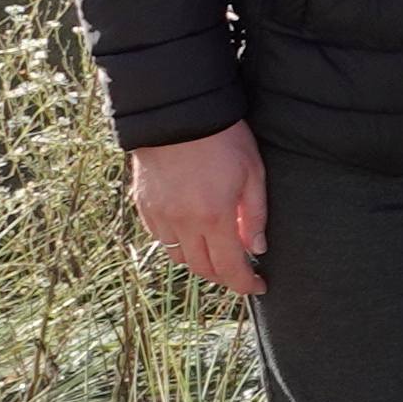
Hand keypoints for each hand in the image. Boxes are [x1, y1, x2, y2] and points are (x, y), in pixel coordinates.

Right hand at [130, 120, 268, 297]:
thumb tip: (257, 248)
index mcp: (214, 217)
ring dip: (199, 263)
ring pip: (178, 256)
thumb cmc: (223, 139)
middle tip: (240, 273)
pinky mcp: (143, 205)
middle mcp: (182, 223)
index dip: (245, 284)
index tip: (258, 287)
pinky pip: (160, 238)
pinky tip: (191, 236)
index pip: (229, 267)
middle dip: (223, 276)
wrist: (177, 114)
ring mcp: (159, 215)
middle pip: (202, 268)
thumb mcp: (253, 174)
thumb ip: (256, 215)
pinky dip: (177, 245)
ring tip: (217, 256)